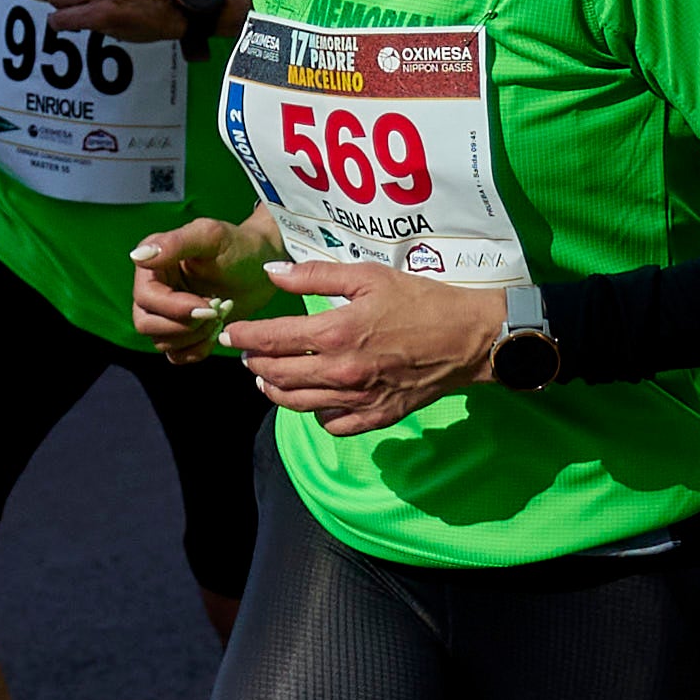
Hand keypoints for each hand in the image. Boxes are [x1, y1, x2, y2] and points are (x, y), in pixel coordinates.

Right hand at [130, 211, 284, 362]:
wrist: (261, 267)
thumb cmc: (238, 246)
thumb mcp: (211, 236)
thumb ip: (175, 243)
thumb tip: (138, 256)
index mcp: (152, 264)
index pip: (146, 297)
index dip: (175, 308)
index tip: (210, 304)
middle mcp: (152, 289)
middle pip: (146, 324)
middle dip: (186, 325)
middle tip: (216, 311)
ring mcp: (164, 313)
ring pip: (161, 342)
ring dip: (195, 336)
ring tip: (220, 315)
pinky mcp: (180, 331)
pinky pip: (176, 355)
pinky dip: (198, 350)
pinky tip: (217, 331)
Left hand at [218, 261, 504, 436]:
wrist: (467, 338)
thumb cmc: (420, 301)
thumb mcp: (368, 276)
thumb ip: (315, 275)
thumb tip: (272, 274)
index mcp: (335, 333)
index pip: (271, 340)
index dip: (244, 336)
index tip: (231, 331)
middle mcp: (340, 372)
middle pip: (277, 374)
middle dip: (255, 362)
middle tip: (248, 353)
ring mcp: (357, 399)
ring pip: (296, 404)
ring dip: (274, 390)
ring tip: (267, 377)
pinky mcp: (375, 417)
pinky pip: (330, 424)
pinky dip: (314, 413)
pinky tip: (312, 399)